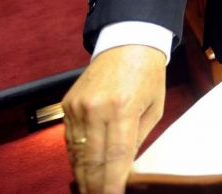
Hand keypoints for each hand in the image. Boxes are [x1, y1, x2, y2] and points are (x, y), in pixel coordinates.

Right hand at [63, 45, 166, 193]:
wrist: (128, 42)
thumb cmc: (148, 75)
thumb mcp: (154, 108)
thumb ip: (138, 139)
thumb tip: (125, 169)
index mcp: (124, 107)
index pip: (116, 156)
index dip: (112, 183)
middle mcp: (97, 108)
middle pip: (92, 159)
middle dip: (95, 185)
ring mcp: (78, 106)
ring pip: (77, 152)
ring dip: (83, 175)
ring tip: (90, 191)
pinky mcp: (67, 104)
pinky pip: (70, 139)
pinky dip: (76, 157)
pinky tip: (82, 170)